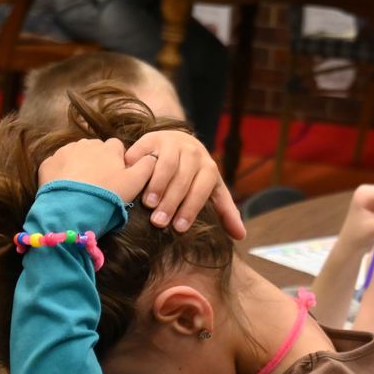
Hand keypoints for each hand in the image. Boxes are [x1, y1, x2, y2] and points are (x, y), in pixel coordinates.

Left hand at [39, 138, 153, 203]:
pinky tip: (66, 187)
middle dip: (97, 161)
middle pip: (95, 149)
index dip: (117, 161)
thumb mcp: (136, 182)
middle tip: (98, 183)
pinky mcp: (48, 163)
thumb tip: (152, 156)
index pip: (116, 147)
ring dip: (78, 165)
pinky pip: (57, 165)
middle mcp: (87, 144)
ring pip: (75, 155)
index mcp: (109, 148)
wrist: (74, 208)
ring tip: (81, 186)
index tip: (116, 177)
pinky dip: (61, 173)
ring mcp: (65, 151)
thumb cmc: (109, 194)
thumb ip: (147, 166)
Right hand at [124, 130, 245, 239]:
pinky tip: (132, 183)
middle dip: (171, 202)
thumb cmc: (196, 175)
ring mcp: (172, 142)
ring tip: (148, 204)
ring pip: (166, 165)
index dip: (191, 209)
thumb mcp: (212, 190)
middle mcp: (193, 152)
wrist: (179, 142)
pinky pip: (146, 153)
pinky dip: (139, 168)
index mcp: (209, 167)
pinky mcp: (152, 137)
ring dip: (157, 185)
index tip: (179, 228)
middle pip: (183, 179)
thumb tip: (241, 236)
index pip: (201, 189)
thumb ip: (225, 211)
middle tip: (159, 222)